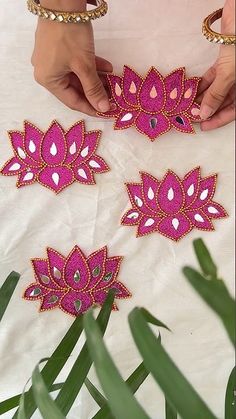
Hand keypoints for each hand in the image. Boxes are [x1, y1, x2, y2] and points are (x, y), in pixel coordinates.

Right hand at [31, 0, 112, 115]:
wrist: (62, 1)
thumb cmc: (70, 35)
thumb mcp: (84, 65)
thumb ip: (94, 89)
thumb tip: (103, 108)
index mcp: (48, 80)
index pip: (72, 101)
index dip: (92, 108)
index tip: (108, 112)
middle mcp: (46, 72)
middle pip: (75, 89)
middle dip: (95, 92)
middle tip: (114, 97)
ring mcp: (51, 59)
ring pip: (77, 76)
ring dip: (95, 80)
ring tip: (113, 83)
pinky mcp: (57, 48)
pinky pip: (75, 64)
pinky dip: (90, 67)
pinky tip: (106, 67)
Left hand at [199, 0, 234, 130]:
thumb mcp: (229, 73)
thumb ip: (216, 94)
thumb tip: (204, 114)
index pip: (234, 112)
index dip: (218, 120)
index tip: (202, 126)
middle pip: (224, 102)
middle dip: (207, 110)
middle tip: (190, 117)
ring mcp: (232, 71)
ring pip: (217, 90)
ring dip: (202, 98)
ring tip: (186, 106)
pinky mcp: (224, 60)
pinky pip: (212, 77)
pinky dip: (202, 84)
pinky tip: (190, 91)